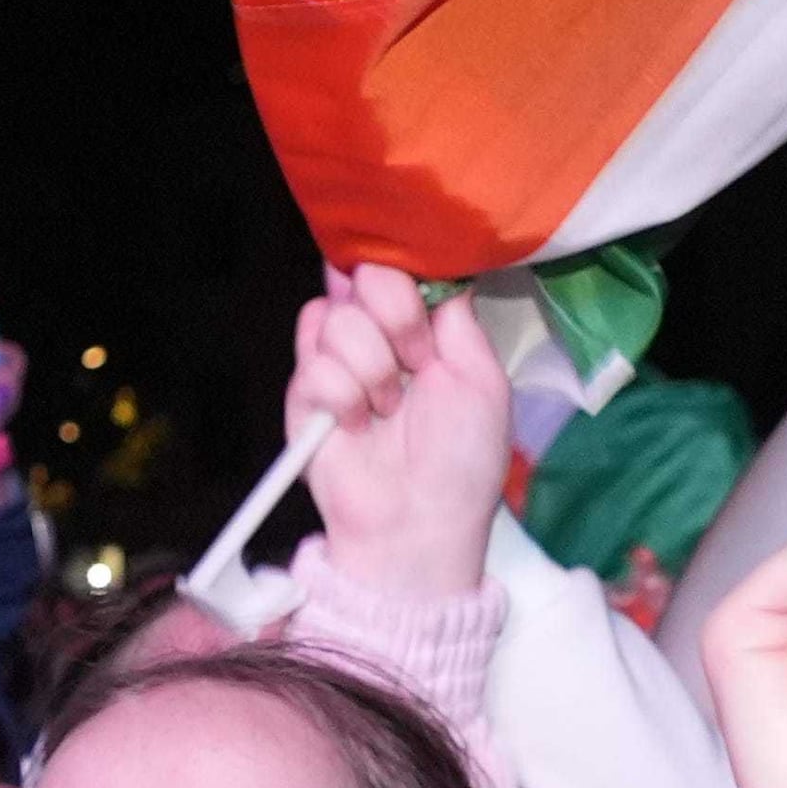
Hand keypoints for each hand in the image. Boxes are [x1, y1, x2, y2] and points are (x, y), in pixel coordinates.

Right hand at [289, 267, 510, 594]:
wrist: (419, 521)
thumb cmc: (462, 459)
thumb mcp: (482, 378)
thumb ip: (455, 316)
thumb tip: (431, 268)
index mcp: (421, 328)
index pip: (399, 265)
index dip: (409, 276)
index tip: (432, 316)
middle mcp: (375, 337)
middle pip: (362, 275)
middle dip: (395, 317)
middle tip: (415, 364)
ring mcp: (336, 365)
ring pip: (333, 316)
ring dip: (371, 367)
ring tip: (387, 410)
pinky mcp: (303, 397)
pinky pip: (312, 365)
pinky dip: (342, 397)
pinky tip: (357, 426)